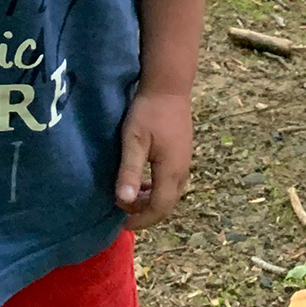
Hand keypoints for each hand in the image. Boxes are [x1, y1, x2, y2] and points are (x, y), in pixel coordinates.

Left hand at [114, 91, 191, 230]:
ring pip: (171, 194)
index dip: (140, 220)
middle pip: (167, 205)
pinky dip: (157, 189)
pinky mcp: (183, 153)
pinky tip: (144, 180)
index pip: (159, 208)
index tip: (120, 221)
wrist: (169, 85)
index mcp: (171, 171)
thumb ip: (130, 171)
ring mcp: (185, 161)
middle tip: (123, 212)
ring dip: (151, 201)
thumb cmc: (149, 111)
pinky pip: (172, 182)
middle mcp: (182, 170)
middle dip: (146, 214)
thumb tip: (124, 202)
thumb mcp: (134, 140)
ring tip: (131, 198)